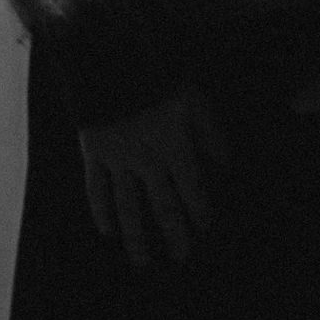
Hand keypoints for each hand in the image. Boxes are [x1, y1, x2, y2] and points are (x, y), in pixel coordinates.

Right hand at [79, 86, 231, 266]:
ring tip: (142, 261)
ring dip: (137, 237)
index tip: (205, 231)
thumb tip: (225, 166)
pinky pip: (96, 189)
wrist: (111, 58)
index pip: (193, 192)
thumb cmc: (158, 75)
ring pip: (129, 207)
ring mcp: (118, 160)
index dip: (201, 214)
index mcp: (175, 148)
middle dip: (174, 235)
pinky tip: (107, 231)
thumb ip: (211, 135)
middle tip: (181, 259)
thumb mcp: (195, 100)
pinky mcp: (93, 153)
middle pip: (163, 207)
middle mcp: (147, 161)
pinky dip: (102, 211)